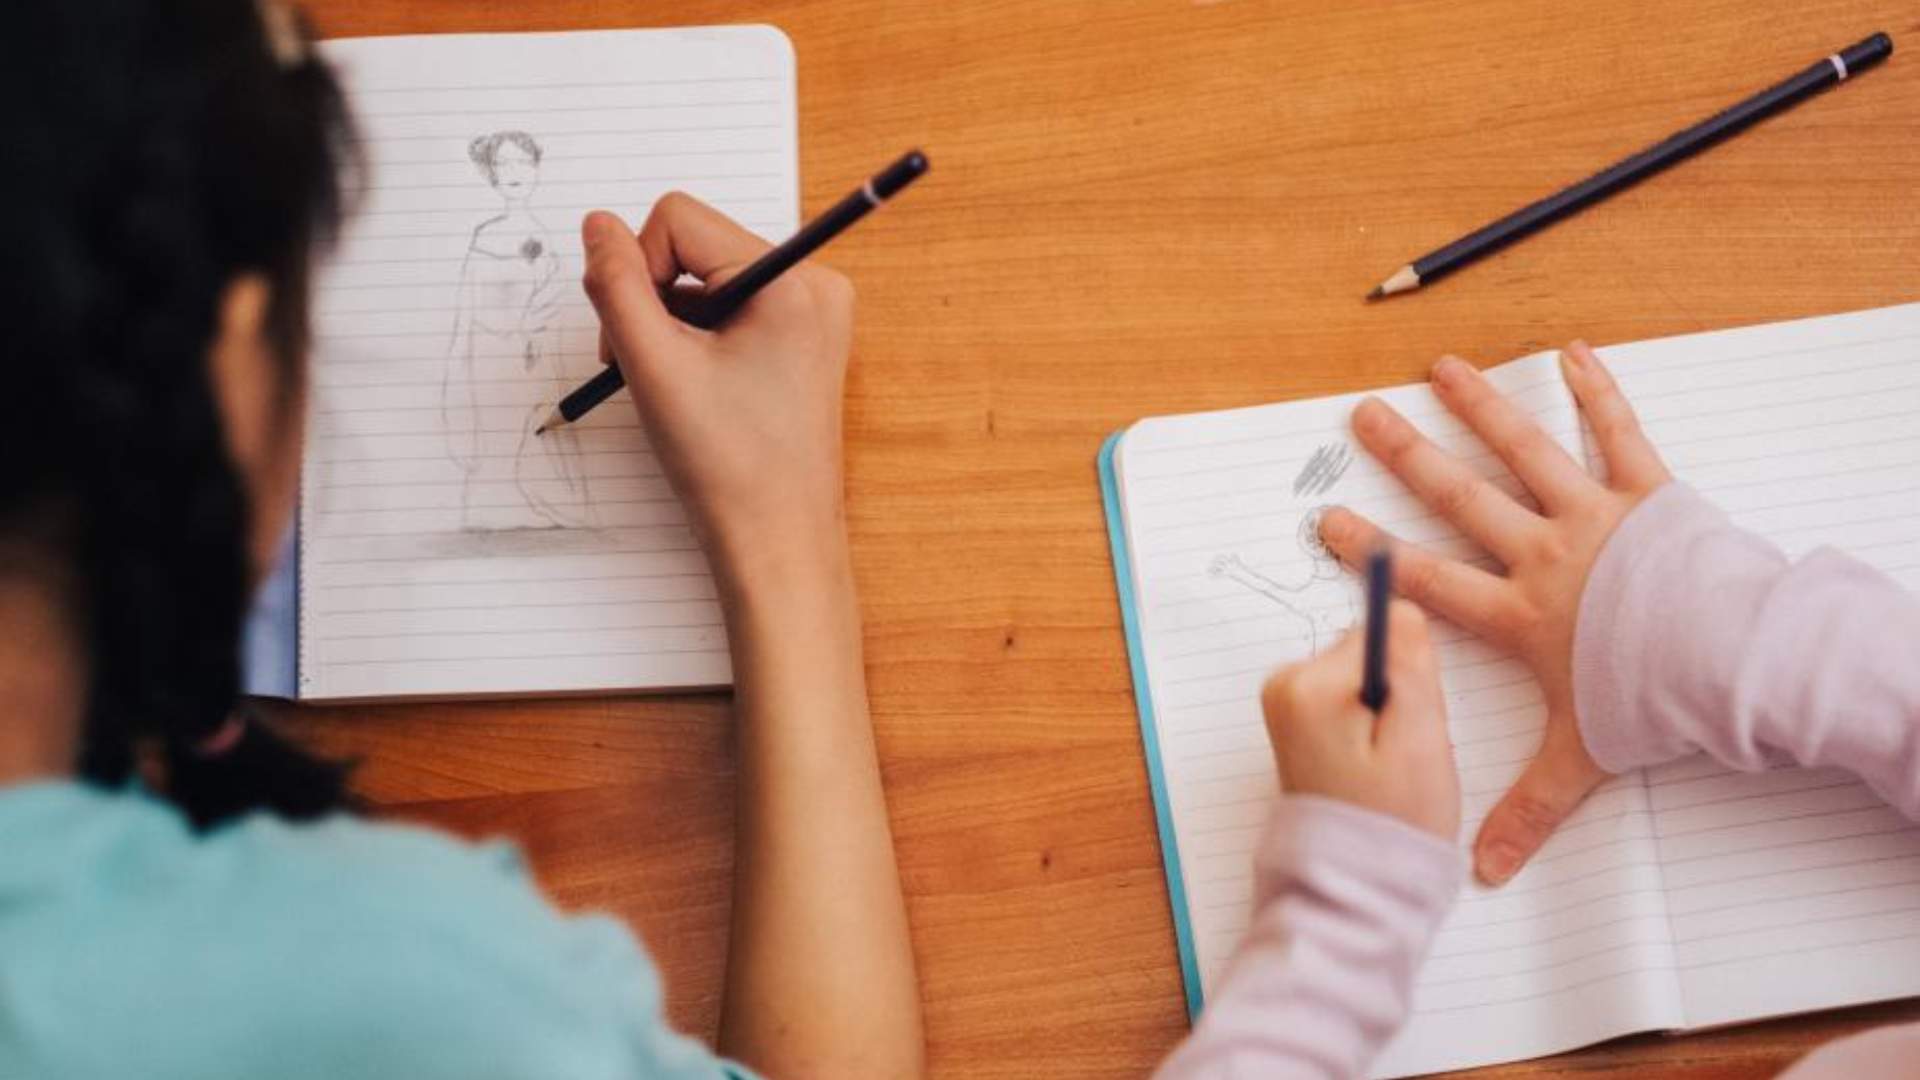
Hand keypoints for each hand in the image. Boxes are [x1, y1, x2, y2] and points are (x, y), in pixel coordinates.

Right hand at [579, 193, 854, 592]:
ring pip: (708, 278)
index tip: (636, 337)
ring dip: (673, 323)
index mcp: (791, 281)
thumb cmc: (727, 465)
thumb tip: (597, 225)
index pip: (679, 219)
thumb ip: (615, 284)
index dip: (638, 270)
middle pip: (696, 246)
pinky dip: (699, 338)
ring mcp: (814, 312)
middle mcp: (815, 284)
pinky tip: (699, 388)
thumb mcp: (653, 365)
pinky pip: (732, 306)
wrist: (777, 540)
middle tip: (644, 366)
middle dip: (655, 299)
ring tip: (674, 385)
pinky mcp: (804, 337)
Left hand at [1262, 601, 1458, 840]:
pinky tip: (1372, 767)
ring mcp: (1286, 704)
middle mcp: (1283, 686)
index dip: (1414, 677)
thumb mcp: (1419, 736)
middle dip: (1400, 693)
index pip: (1385, 631)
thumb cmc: (1391, 823)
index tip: (1405, 723)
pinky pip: (1352, 698)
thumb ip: (1409, 662)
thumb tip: (1397, 604)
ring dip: (1389, 713)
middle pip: (1372, 651)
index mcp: (1306, 685)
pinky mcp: (1298, 719)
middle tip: (1400, 753)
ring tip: (1386, 766)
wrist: (1355, 884)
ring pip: (1366, 676)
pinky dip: (1372, 726)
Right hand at [1318, 343, 1670, 883]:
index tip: (1328, 521)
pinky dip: (1598, 389)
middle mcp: (1543, 553)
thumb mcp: (1582, 758)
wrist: (1730, 658)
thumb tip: (1482, 868)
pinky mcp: (1648, 490)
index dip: (1372, 552)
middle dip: (1406, 456)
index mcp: (1520, 613)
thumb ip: (1528, 808)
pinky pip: (1618, 431)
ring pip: (1525, 451)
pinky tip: (1574, 351)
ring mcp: (1593, 514)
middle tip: (1364, 418)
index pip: (1427, 581)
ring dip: (1481, 407)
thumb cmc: (1653, 700)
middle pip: (1460, 498)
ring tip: (1443, 369)